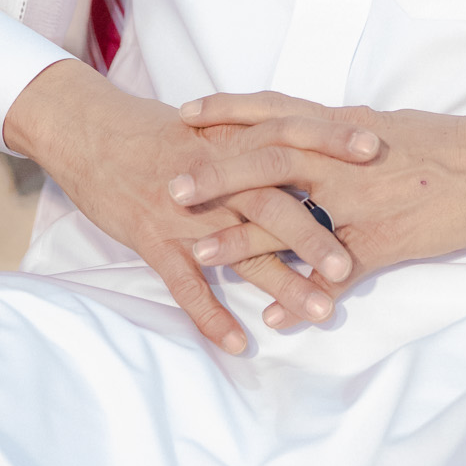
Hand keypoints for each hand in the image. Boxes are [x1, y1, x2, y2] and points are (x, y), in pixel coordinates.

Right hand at [2, 61, 376, 353]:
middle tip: (352, 264)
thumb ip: (256, 138)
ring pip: (238, 249)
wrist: (88, 133)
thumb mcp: (210, 125)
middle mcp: (214, 174)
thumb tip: (312, 148)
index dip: (331, 140)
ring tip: (319, 313)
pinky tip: (239, 341)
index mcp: (230, 138)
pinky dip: (211, 315)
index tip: (376, 150)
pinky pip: (185, 284)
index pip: (289, 133)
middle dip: (314, 235)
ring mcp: (184, 210)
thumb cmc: (155, 132)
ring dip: (280, 282)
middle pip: (272, 202)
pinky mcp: (152, 237)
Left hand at [174, 92, 465, 328]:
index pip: (278, 111)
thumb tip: (316, 142)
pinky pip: (338, 271)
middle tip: (173, 187)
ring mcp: (364, 200)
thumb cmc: (451, 144)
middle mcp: (346, 158)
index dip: (230, 111)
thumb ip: (346, 139)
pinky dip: (306, 295)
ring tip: (201, 253)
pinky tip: (279, 318)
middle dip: (218, 173)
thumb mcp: (390, 129)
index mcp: (345, 128)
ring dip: (244, 237)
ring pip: (292, 217)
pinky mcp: (387, 238)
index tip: (186, 113)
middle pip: (269, 159)